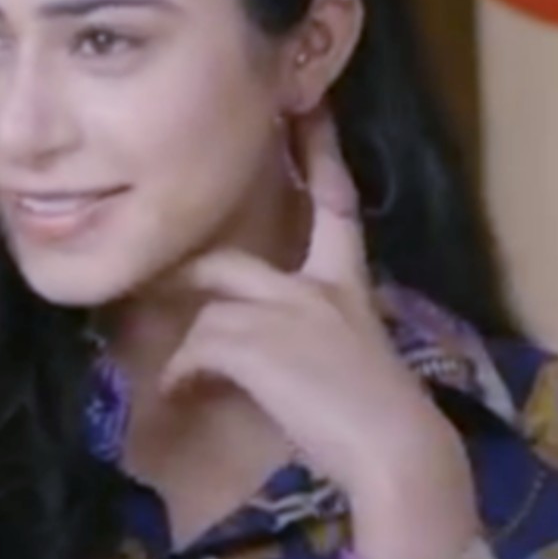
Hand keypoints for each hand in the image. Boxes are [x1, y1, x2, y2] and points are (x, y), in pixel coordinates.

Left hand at [158, 113, 481, 558]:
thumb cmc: (380, 422)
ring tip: (181, 387)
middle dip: (191, 275)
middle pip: (232, 263)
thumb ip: (319, 338)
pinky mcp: (255, 342)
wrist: (397, 451)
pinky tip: (185, 399)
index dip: (322, 153)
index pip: (337, 204)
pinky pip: (195, 350)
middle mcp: (317, 288)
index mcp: (349, 287)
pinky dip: (182, 377)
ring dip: (190, 356)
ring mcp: (285, 312)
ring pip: (208, 317)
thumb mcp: (355, 361)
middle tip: (159, 280)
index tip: (312, 107)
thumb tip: (275, 352)